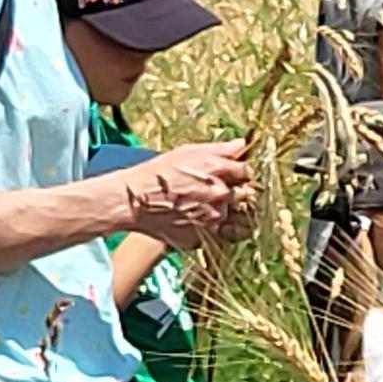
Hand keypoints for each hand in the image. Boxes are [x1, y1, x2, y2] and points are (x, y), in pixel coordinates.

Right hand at [126, 142, 251, 249]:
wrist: (135, 202)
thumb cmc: (158, 174)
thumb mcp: (188, 152)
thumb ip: (220, 149)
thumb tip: (243, 143)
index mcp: (218, 170)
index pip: (247, 171)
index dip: (242, 174)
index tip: (237, 176)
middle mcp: (220, 195)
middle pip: (245, 195)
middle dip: (239, 193)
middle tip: (223, 193)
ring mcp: (214, 218)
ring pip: (236, 218)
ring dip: (229, 213)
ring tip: (209, 209)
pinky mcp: (205, 237)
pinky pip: (221, 235)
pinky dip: (215, 229)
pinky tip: (200, 221)